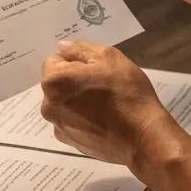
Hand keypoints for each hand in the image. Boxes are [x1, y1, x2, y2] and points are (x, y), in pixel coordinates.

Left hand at [40, 40, 168, 167]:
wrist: (142, 137)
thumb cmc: (126, 93)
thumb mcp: (109, 57)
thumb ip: (80, 49)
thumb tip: (62, 48)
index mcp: (53, 81)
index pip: (54, 60)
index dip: (75, 60)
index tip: (96, 69)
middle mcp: (48, 105)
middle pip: (57, 83)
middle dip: (74, 81)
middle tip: (102, 86)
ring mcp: (58, 126)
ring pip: (64, 103)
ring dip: (77, 99)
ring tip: (104, 105)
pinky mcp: (69, 142)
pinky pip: (71, 121)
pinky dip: (81, 118)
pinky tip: (102, 121)